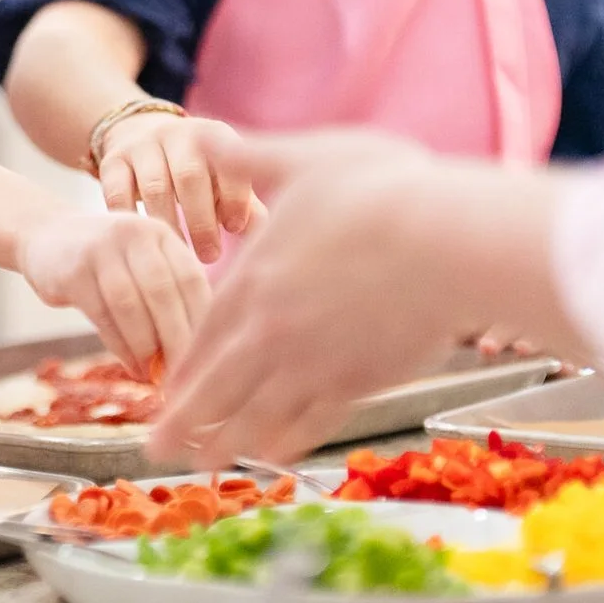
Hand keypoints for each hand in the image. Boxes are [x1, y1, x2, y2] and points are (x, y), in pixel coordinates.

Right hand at [18, 208, 210, 376]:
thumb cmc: (106, 261)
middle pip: (163, 293)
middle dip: (177, 339)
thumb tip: (198, 352)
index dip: (202, 321)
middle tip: (186, 375)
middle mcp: (133, 233)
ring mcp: (100, 250)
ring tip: (155, 373)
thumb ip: (169, 293)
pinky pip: (102, 316)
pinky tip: (132, 366)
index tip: (209, 357)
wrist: (44, 236)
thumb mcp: (141, 261)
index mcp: (159, 234)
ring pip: (131, 306)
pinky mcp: (73, 271)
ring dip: (146, 347)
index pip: (191, 278)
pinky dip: (120, 347)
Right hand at [96, 110, 257, 263]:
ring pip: (154, 187)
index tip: (236, 230)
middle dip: (201, 221)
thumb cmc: (197, 174)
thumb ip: (245, 205)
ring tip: (179, 255)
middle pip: (190, 176)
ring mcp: (141, 145)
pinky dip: (132, 220)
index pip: (229, 163)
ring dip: (169, 226)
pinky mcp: (113, 159)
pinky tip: (145, 243)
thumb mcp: (223, 181)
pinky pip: (118, 193)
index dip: (235, 199)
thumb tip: (264, 234)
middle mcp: (177, 134)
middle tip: (210, 256)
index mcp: (215, 135)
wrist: (142, 137)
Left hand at [147, 127, 564, 466]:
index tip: (162, 389)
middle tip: (156, 448)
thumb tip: (209, 140)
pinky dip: (286, 440)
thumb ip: (253, 159)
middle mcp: (274, 329)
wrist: (447, 241)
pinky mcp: (359, 381)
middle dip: (183, 421)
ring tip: (204, 462)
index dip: (182, 365)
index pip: (205, 331)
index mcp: (256, 278)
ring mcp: (315, 362)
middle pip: (217, 386)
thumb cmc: (381, 192)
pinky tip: (272, 453)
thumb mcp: (305, 160)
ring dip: (225, 442)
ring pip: (257, 415)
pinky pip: (312, 422)